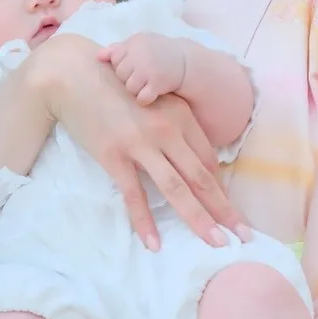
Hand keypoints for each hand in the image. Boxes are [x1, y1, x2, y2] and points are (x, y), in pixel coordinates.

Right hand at [31, 33, 246, 249]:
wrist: (74, 74)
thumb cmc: (115, 86)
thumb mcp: (154, 101)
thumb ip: (173, 126)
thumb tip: (190, 159)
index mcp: (180, 116)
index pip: (208, 160)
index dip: (223, 189)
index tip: (232, 212)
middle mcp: (166, 131)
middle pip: (201, 178)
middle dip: (225, 210)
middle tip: (243, 236)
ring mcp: (140, 144)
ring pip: (176, 189)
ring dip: (199, 219)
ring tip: (216, 244)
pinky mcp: (114, 155)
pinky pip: (134, 194)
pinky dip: (145, 221)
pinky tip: (154, 243)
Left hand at [104, 33, 185, 104]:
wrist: (185, 62)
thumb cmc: (157, 51)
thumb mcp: (138, 43)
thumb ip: (117, 48)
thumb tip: (98, 57)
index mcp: (134, 43)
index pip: (115, 59)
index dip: (122, 65)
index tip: (133, 65)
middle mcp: (139, 55)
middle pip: (120, 74)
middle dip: (128, 78)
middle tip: (141, 76)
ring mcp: (148, 70)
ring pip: (129, 88)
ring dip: (137, 89)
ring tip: (146, 84)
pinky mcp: (157, 83)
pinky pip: (141, 98)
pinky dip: (145, 99)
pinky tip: (152, 93)